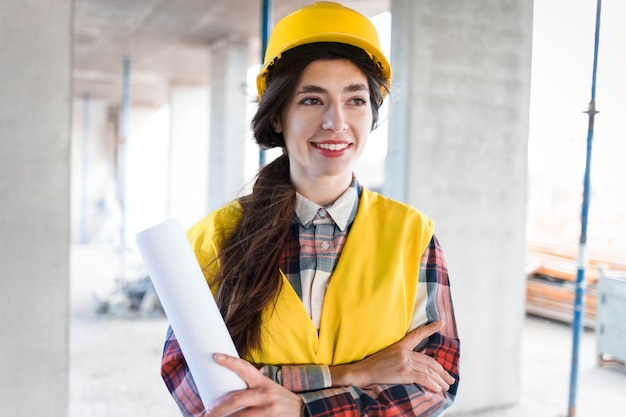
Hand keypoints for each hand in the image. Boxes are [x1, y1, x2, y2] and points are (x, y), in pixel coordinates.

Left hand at [205, 354, 302, 416]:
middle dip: (217, 408)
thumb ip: (252, 386)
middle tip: (205, 412)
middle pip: (236, 399)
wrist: (304, 411)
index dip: (230, 361)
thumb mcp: (269, 388)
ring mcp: (267, 411)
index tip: (216, 356)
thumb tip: (228, 383)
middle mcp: (265, 395)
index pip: (245, 368)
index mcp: (262, 383)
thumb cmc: (281, 399)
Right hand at [330, 320, 454, 392]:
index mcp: (400, 345)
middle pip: (429, 360)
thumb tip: (421, 355)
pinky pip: (423, 378)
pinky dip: (433, 385)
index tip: (441, 323)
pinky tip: (438, 389)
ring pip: (428, 370)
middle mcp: (404, 352)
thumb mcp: (389, 355)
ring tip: (446, 386)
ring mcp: (404, 362)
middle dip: (442, 371)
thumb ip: (405, 355)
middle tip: (450, 378)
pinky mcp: (404, 372)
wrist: (362, 372)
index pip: (418, 334)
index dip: (430, 328)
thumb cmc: (373, 366)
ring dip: (440, 380)